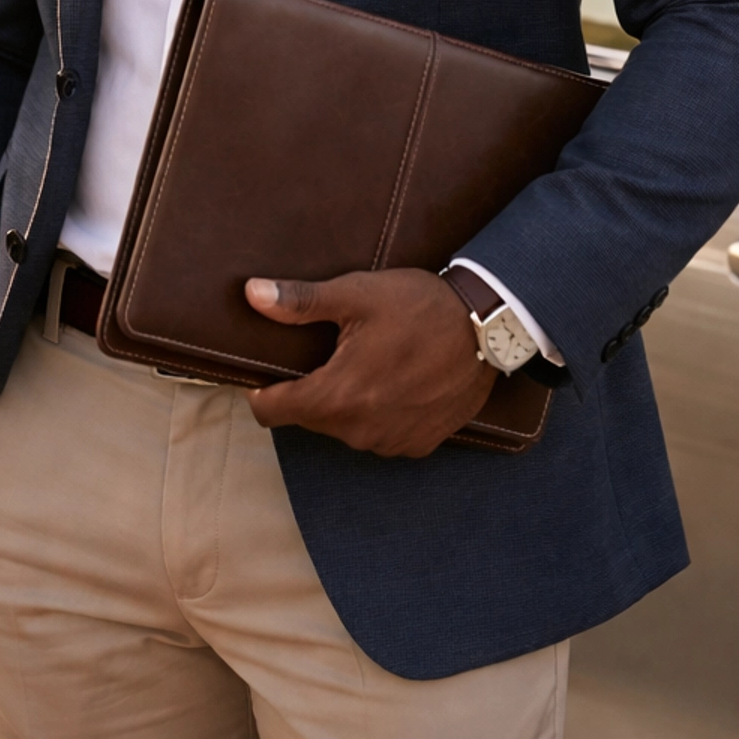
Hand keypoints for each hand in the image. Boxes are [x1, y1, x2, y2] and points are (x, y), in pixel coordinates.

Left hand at [244, 268, 496, 457]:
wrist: (486, 327)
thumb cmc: (419, 306)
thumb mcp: (356, 295)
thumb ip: (300, 302)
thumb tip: (251, 294)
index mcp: (337, 396)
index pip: (271, 412)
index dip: (263, 391)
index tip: (269, 372)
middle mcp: (360, 430)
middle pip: (308, 418)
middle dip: (310, 390)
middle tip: (330, 354)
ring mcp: (391, 441)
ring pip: (344, 428)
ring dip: (347, 404)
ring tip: (368, 365)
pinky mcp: (418, 444)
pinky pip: (380, 435)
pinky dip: (379, 414)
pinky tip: (395, 383)